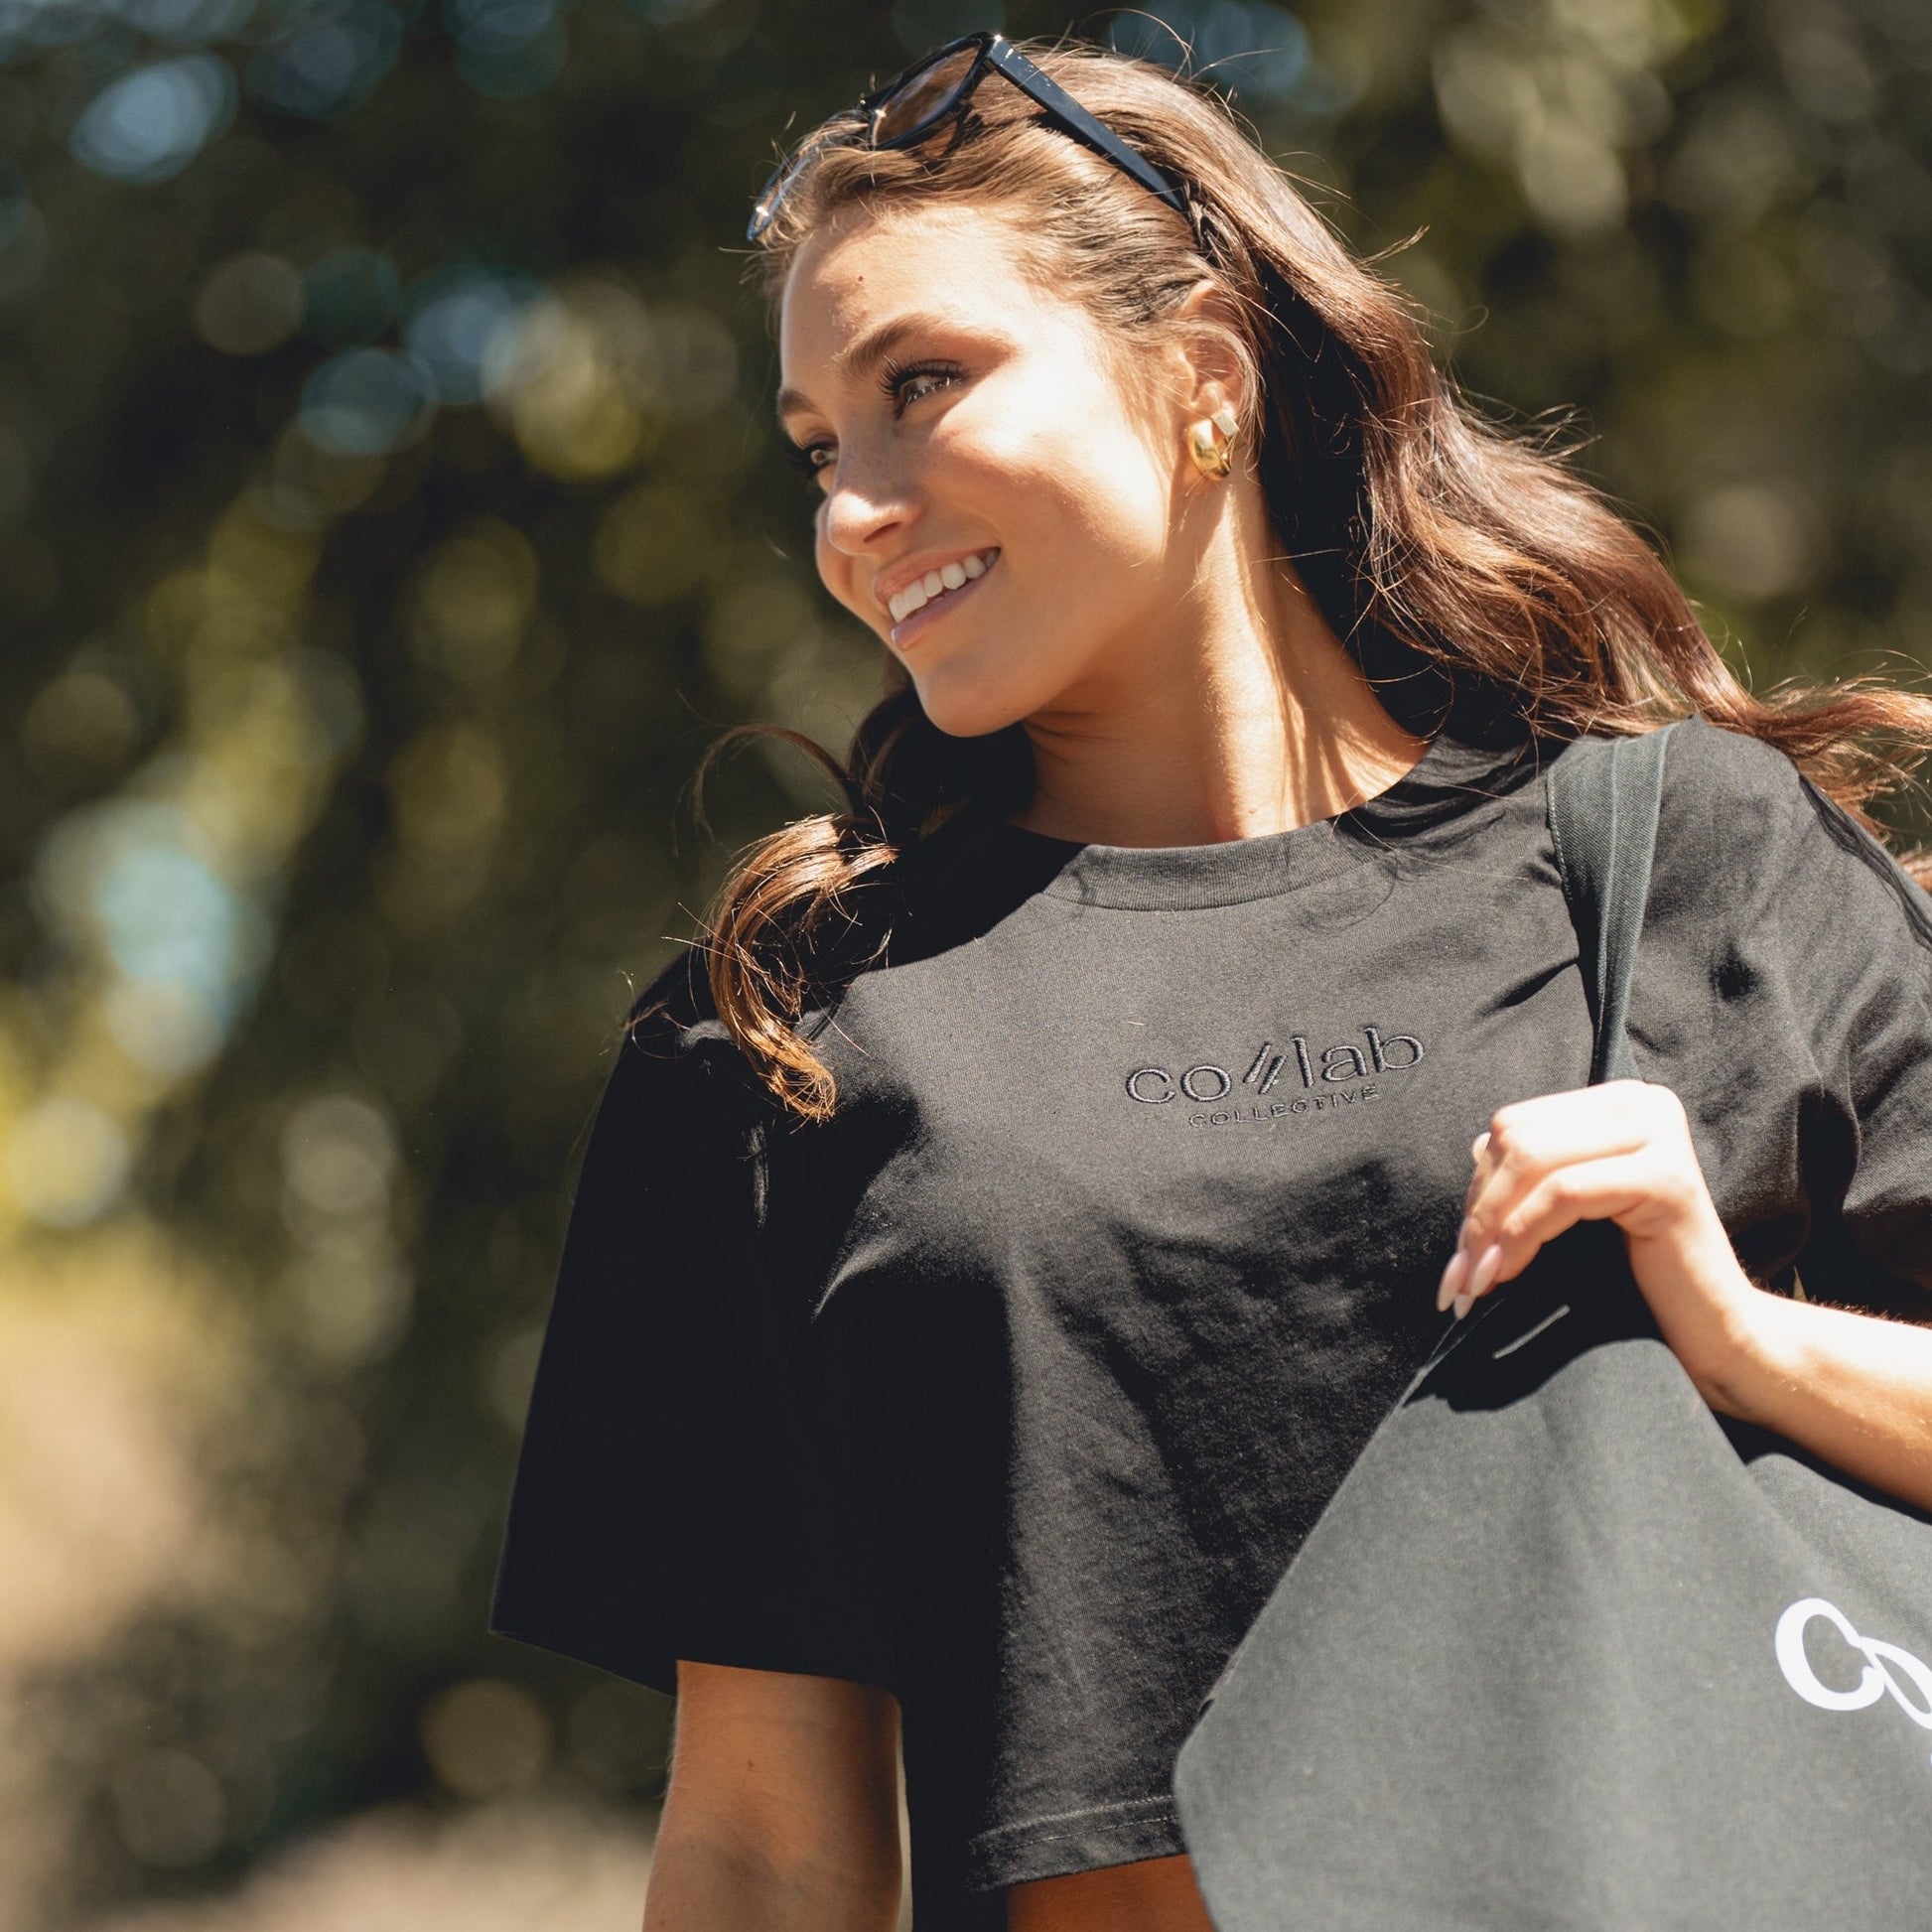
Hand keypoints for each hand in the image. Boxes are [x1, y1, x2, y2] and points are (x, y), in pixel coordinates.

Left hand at [1436, 1080, 1760, 1401]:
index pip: (1516, 1126)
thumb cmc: (1635, 1275)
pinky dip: (1523, 1233)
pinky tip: (1506, 1273)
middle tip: (1458, 1277)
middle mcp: (1642, 1103)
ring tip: (1473, 1282)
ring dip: (1490, 1227)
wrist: (1711, 1331)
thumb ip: (1532, 1173)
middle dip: (1478, 1211)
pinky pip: (1566, 1193)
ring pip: (1535, 1162)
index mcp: (1618, 1103)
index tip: (1462, 1251)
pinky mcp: (1666, 1177)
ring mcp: (1659, 1134)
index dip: (1478, 1188)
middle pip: (1519, 1139)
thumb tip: (1473, 1145)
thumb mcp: (1572, 1211)